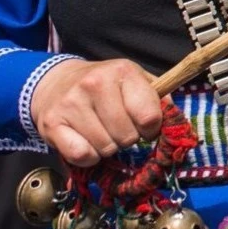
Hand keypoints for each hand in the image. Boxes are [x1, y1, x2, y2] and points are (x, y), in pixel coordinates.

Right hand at [29, 58, 161, 166]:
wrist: (56, 82)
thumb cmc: (105, 86)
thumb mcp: (136, 81)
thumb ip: (159, 99)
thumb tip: (175, 122)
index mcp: (123, 71)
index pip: (150, 116)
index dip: (151, 129)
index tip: (145, 127)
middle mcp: (95, 84)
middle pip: (127, 136)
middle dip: (127, 138)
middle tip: (118, 128)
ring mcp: (71, 103)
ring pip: (105, 148)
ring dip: (107, 147)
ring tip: (101, 132)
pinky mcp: (52, 123)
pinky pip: (81, 156)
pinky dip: (88, 157)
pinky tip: (86, 142)